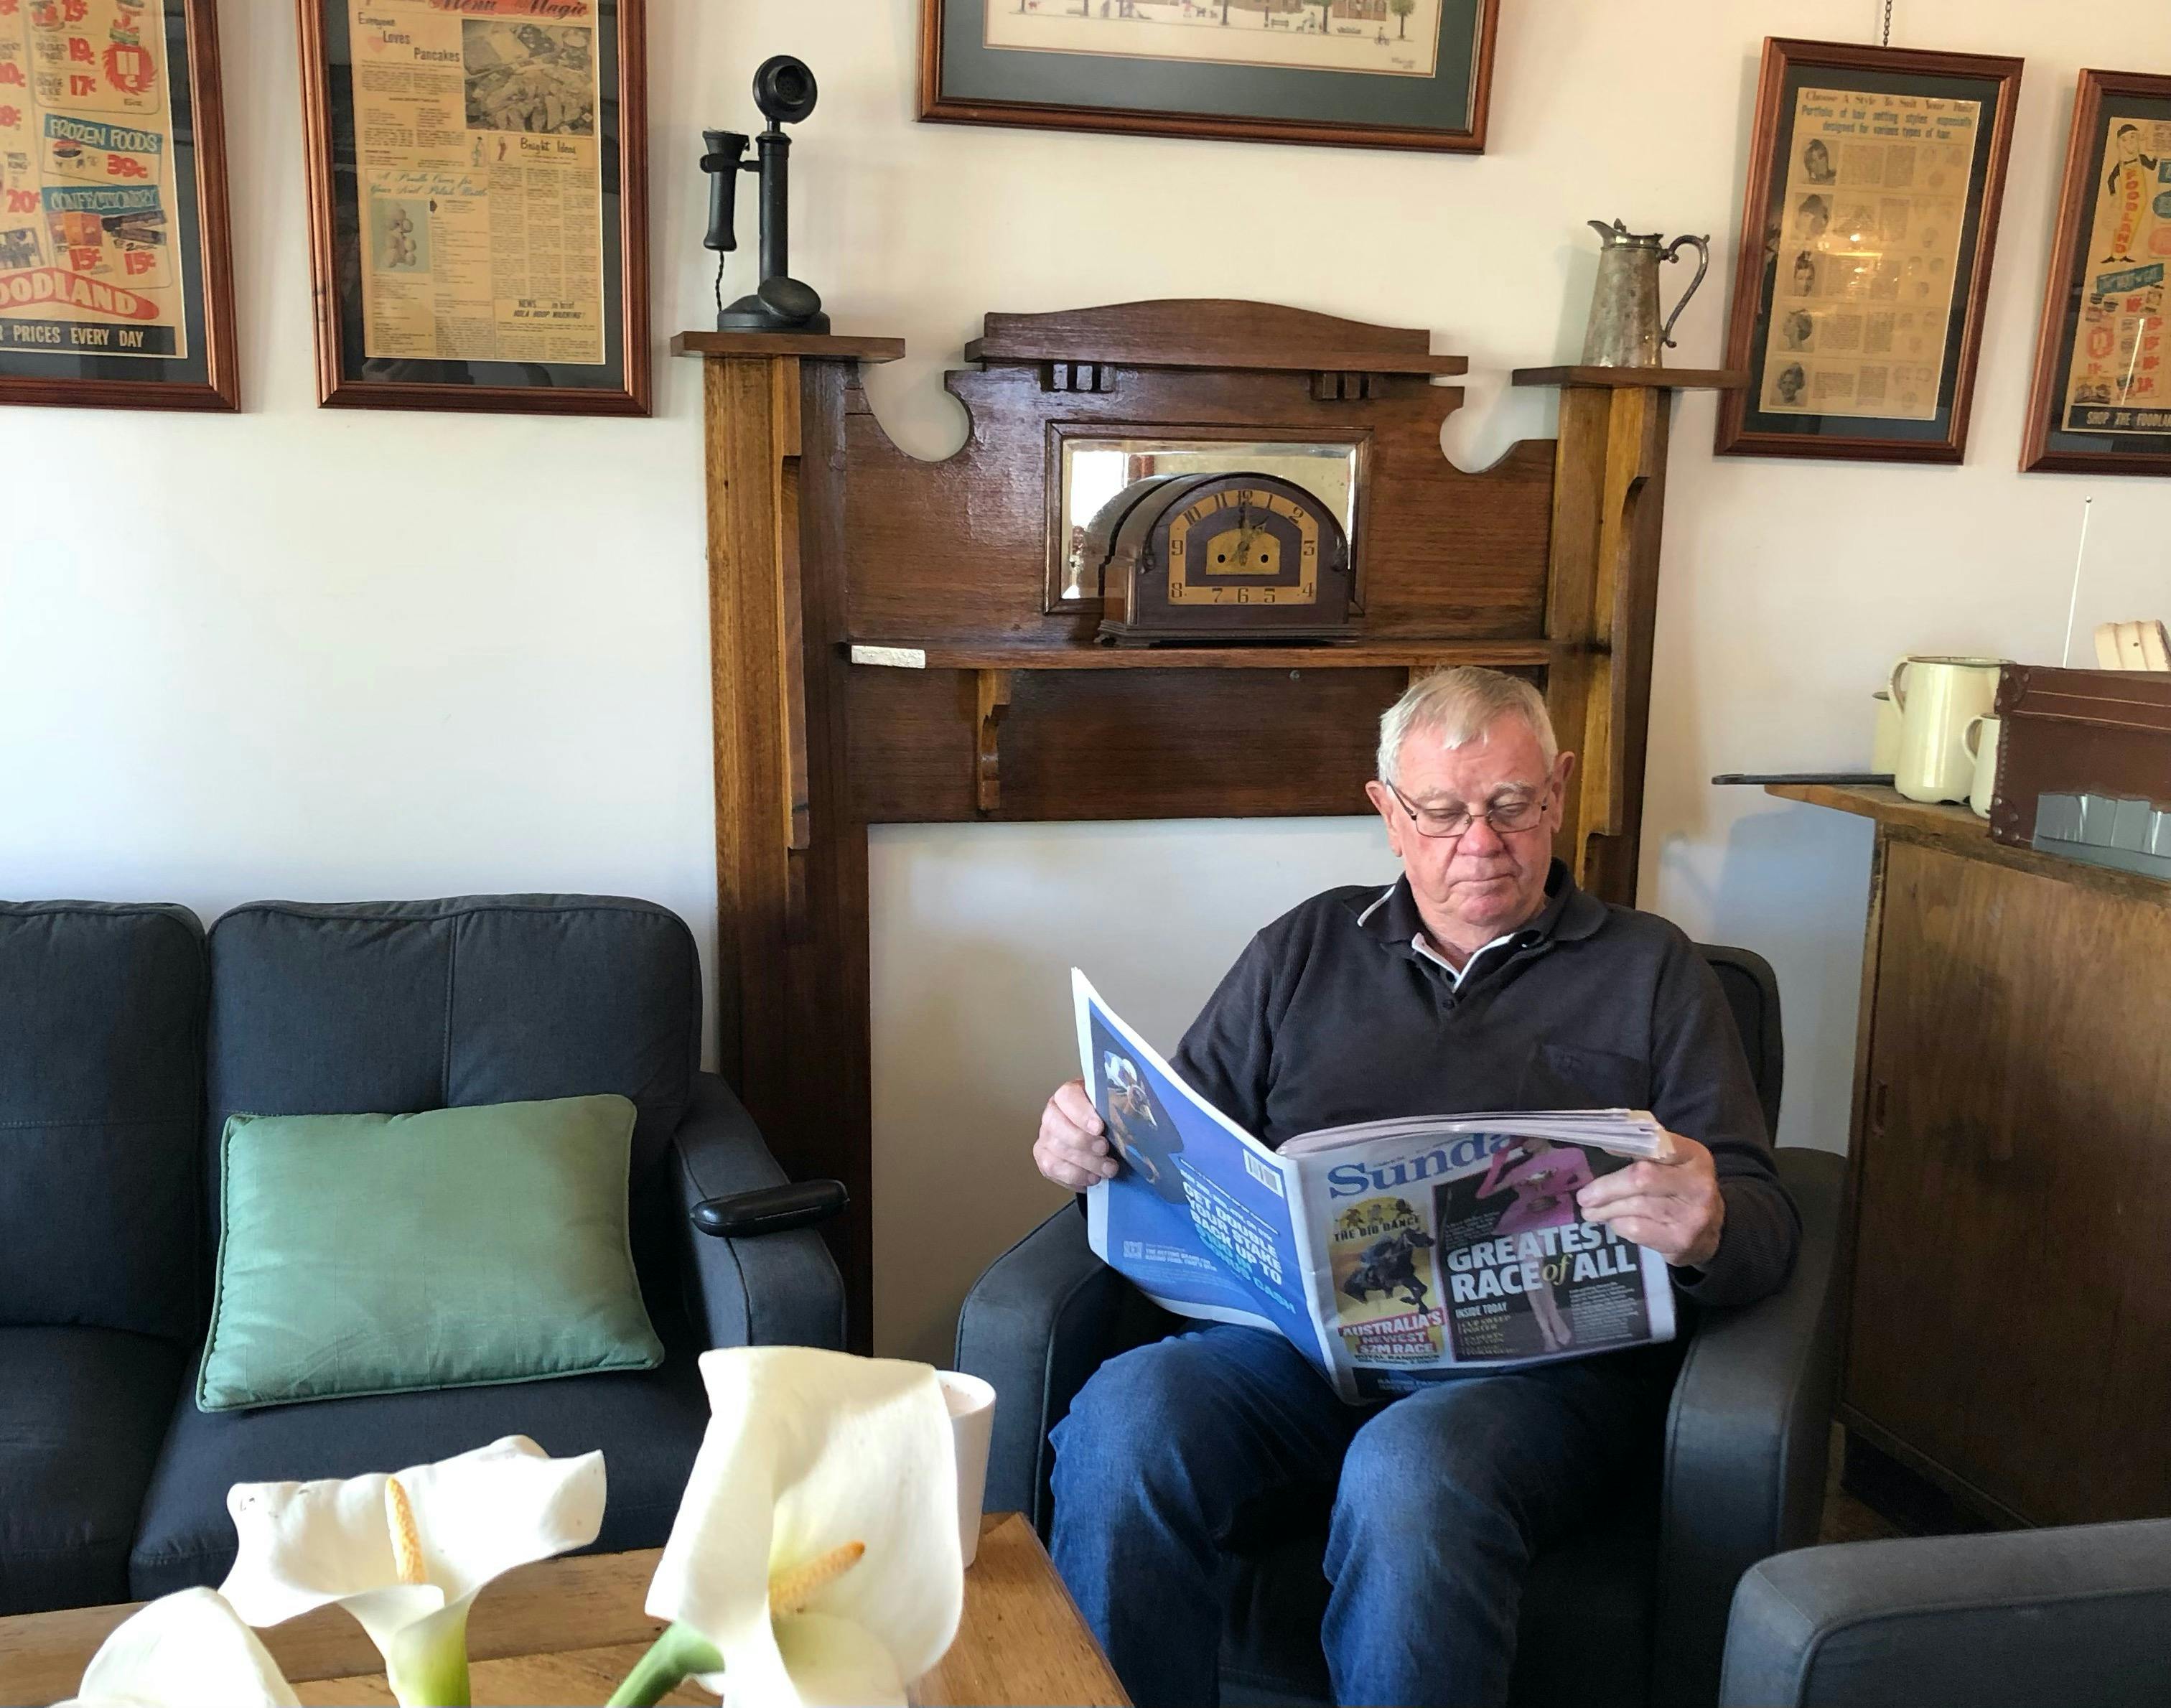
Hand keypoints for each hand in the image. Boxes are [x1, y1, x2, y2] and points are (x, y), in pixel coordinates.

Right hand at [1035, 1078, 1120, 1192]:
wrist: (1099, 1142)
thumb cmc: (1106, 1122)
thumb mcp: (1112, 1110)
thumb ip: (1116, 1109)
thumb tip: (1134, 1116)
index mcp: (1068, 1094)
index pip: (1067, 1097)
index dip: (1082, 1113)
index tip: (1099, 1127)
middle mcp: (1052, 1113)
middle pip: (1057, 1125)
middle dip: (1083, 1141)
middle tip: (1105, 1150)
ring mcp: (1045, 1136)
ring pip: (1057, 1149)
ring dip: (1085, 1162)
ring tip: (1108, 1169)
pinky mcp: (1043, 1158)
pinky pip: (1053, 1168)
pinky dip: (1076, 1176)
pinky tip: (1093, 1178)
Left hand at [1575, 1133, 1724, 1269]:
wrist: (1712, 1234)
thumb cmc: (1682, 1190)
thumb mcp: (1675, 1165)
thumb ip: (1647, 1152)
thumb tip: (1605, 1145)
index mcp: (1694, 1157)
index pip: (1658, 1145)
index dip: (1627, 1145)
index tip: (1603, 1148)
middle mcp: (1697, 1184)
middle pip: (1641, 1178)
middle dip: (1606, 1187)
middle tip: (1584, 1196)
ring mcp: (1691, 1215)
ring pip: (1635, 1207)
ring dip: (1605, 1209)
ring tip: (1591, 1211)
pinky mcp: (1679, 1240)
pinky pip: (1636, 1229)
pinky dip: (1619, 1225)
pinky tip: (1614, 1222)